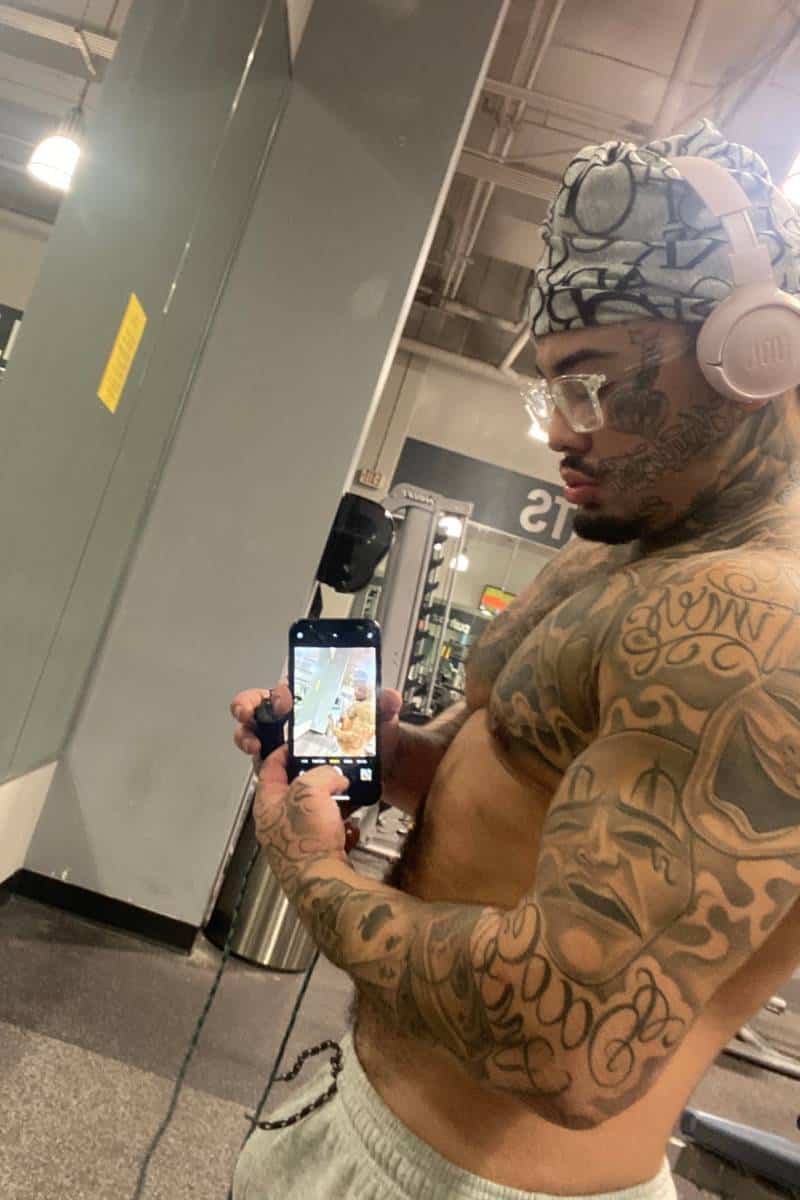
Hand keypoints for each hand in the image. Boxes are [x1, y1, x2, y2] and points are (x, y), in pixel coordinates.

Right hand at [230, 682, 402, 771]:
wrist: (377, 769)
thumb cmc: (374, 737)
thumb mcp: (381, 717)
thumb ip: (384, 704)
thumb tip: (389, 696)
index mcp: (314, 699)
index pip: (290, 686)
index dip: (282, 689)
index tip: (284, 697)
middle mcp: (294, 717)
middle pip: (260, 703)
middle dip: (247, 704)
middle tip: (248, 712)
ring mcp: (283, 740)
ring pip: (253, 729)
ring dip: (246, 733)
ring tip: (253, 742)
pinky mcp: (280, 764)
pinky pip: (261, 759)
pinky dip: (256, 759)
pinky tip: (261, 761)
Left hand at [253, 746, 354, 888]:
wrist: (323, 882)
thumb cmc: (307, 842)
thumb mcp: (310, 790)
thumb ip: (322, 774)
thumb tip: (334, 777)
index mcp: (266, 805)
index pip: (269, 769)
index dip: (283, 753)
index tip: (295, 745)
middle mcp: (276, 824)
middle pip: (294, 791)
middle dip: (315, 780)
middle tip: (330, 771)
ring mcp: (295, 841)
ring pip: (314, 811)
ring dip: (331, 802)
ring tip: (345, 797)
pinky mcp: (314, 853)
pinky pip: (328, 831)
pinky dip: (340, 824)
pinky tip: (349, 826)